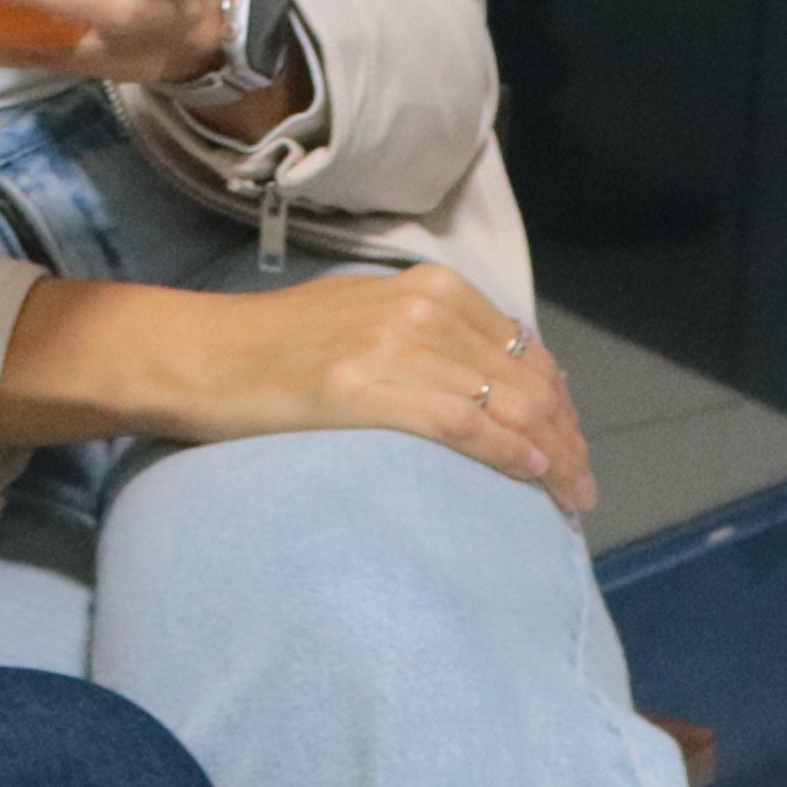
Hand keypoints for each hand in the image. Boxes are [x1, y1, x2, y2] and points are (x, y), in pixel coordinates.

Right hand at [0, 260, 594, 509]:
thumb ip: (424, 336)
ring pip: (508, 404)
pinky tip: (535, 478)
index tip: (573, 445)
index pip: (524, 347)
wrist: (201, 355)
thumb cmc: (273, 347)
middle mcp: (423, 307)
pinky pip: (465, 425)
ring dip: (554, 456)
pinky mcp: (370, 388)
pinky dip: (511, 454)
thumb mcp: (363, 318)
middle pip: (527, 378)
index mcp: (428, 288)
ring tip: (572, 499)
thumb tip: (480, 381)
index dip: (559, 402)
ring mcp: (397, 345)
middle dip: (568, 437)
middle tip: (585, 487)